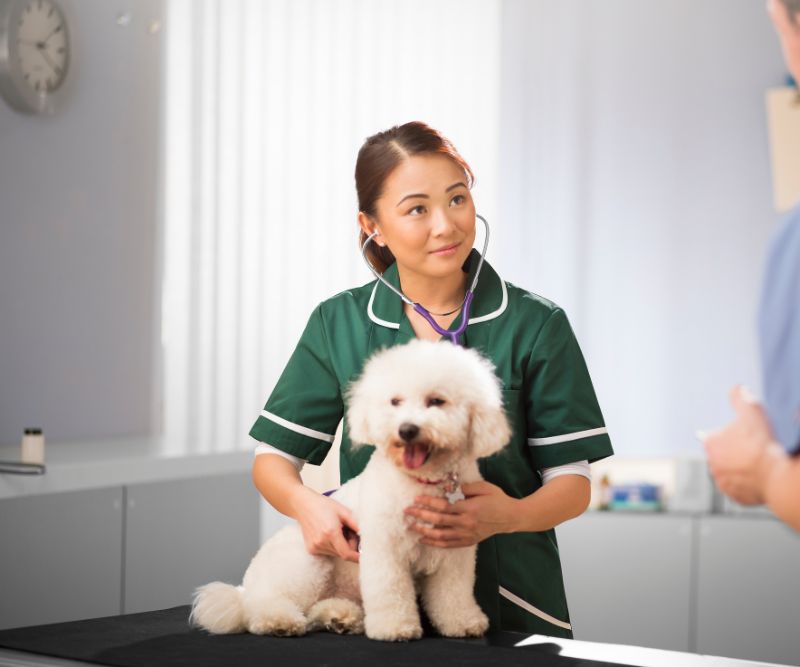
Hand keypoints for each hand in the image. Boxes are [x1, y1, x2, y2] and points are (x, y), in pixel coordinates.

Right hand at [291, 488, 359, 561]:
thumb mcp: (343, 511)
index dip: (357, 557)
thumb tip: (368, 536)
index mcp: (330, 532)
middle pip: (342, 554)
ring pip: (336, 554)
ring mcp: (315, 547)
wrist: (303, 505)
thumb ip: (357, 524)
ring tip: (337, 530)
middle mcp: (321, 542)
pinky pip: (328, 552)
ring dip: (341, 546)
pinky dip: (332, 546)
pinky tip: (329, 534)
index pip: (346, 554)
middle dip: (350, 546)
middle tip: (348, 531)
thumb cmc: (324, 505)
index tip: (365, 556)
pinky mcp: (311, 549)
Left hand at [403, 481, 517, 547]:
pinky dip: (434, 543)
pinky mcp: (468, 541)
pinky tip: (424, 539)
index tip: (416, 499)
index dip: (428, 503)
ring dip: (424, 531)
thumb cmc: (497, 499)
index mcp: (469, 508)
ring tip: (411, 526)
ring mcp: (467, 534)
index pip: (443, 506)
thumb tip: (445, 487)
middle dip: (421, 516)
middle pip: (438, 521)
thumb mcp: (483, 487)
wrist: (510, 517)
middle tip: (407, 511)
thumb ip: (464, 487)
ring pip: (441, 536)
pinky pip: (448, 544)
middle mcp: (466, 523)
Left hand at [702, 386, 782, 504]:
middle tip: (754, 451)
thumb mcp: (751, 412)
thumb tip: (736, 388)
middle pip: (724, 455)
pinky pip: (740, 489)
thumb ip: (741, 398)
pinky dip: (747, 485)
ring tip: (758, 465)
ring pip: (731, 473)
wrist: (775, 475)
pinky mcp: (734, 497)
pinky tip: (759, 478)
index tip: (743, 437)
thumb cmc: (762, 443)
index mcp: (710, 443)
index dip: (732, 435)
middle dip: (736, 453)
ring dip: (741, 469)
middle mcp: (712, 464)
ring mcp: (723, 483)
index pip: (716, 436)